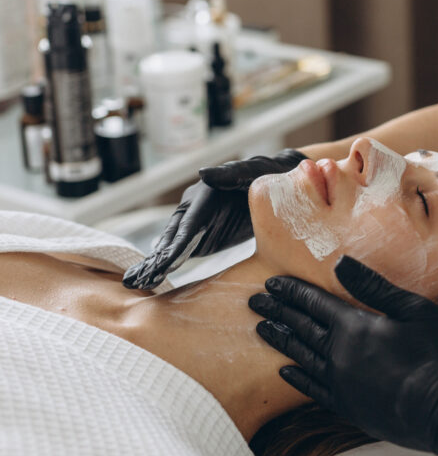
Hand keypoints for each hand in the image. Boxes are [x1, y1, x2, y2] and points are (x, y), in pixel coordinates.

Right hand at [122, 149, 305, 289]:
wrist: (281, 187)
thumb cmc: (269, 175)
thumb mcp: (255, 172)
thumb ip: (232, 174)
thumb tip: (204, 173)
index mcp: (205, 193)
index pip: (188, 223)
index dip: (176, 243)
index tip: (164, 261)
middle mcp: (193, 208)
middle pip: (173, 236)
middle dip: (157, 258)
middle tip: (140, 279)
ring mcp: (195, 224)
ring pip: (172, 246)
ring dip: (156, 264)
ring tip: (138, 282)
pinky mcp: (201, 237)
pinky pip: (182, 253)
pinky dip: (167, 266)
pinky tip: (152, 280)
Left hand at [249, 256, 437, 455]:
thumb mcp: (414, 310)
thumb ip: (373, 286)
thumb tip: (340, 263)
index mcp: (355, 327)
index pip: (314, 303)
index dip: (292, 292)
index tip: (271, 283)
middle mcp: (340, 356)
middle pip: (301, 328)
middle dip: (278, 312)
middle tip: (254, 302)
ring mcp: (342, 385)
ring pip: (301, 357)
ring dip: (281, 340)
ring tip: (262, 329)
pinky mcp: (349, 409)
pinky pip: (313, 390)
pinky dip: (297, 377)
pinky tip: (285, 371)